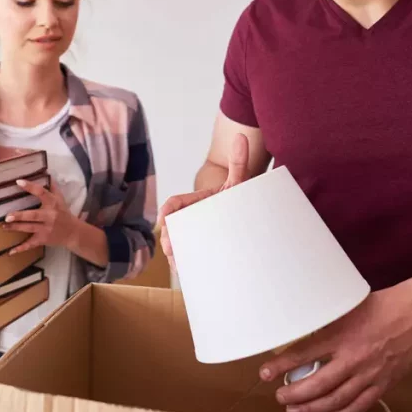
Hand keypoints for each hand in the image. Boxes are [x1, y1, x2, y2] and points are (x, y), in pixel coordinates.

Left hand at [4, 179, 80, 252]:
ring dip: (16, 228)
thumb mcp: (60, 199)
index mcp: (53, 203)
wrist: (73, 233)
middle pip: (33, 215)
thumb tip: (47, 173)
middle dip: (20, 216)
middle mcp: (49, 216)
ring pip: (29, 228)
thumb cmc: (64, 213)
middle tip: (7, 215)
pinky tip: (10, 252)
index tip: (18, 182)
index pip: (41, 193)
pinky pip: (30, 244)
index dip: (30, 187)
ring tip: (4, 226)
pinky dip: (20, 249)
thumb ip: (52, 187)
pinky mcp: (43, 240)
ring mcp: (46, 229)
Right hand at [157, 133, 248, 268]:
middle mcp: (191, 218)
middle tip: (170, 247)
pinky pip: (187, 257)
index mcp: (195, 202)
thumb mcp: (239, 180)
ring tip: (178, 265)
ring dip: (175, 255)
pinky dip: (184, 265)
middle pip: (173, 227)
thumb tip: (241, 137)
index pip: (175, 203)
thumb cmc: (239, 197)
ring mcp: (194, 234)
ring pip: (178, 244)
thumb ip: (238, 161)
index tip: (163, 219)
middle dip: (168, 237)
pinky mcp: (200, 249)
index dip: (167, 210)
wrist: (248, 213)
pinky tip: (186, 274)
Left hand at [261, 279, 411, 411]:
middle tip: (280, 397)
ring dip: (312, 409)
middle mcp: (353, 357)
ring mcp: (369, 374)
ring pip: (335, 399)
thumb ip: (326, 320)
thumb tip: (301, 325)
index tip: (265, 373)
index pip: (303, 353)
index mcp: (341, 334)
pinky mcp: (383, 384)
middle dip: (294, 394)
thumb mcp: (347, 305)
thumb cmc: (381, 306)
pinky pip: (358, 406)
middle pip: (317, 384)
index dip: (281, 365)